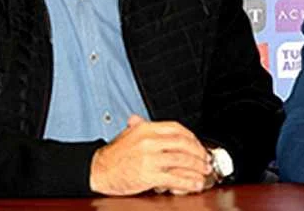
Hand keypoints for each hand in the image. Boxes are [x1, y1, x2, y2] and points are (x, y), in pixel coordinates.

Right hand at [89, 115, 212, 195]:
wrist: (97, 171)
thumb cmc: (112, 155)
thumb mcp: (127, 134)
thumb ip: (137, 126)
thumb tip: (138, 118)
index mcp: (146, 129)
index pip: (177, 128)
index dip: (192, 137)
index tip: (199, 145)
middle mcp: (149, 141)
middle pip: (183, 143)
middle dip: (199, 152)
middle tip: (206, 160)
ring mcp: (149, 158)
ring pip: (181, 160)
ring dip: (197, 167)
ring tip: (204, 172)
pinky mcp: (148, 175)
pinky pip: (173, 178)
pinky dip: (187, 182)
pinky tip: (194, 184)